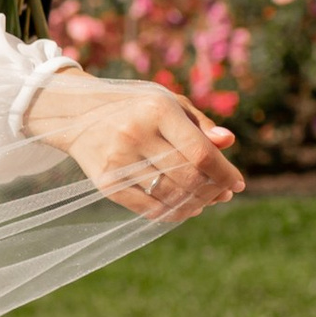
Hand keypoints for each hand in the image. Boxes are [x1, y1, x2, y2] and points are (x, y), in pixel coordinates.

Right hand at [23, 70, 242, 218]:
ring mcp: (117, 160)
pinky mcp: (106, 183)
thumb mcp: (168, 102)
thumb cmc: (134, 107)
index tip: (238, 183)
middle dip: (213, 190)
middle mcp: (135, 134)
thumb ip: (200, 124)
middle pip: (188, 177)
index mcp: (156, 110)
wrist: (77, 113)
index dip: (224, 173)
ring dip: (197, 203)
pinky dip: (173, 213)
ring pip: (171, 196)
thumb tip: (228, 143)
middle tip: (223, 194)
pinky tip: (186, 208)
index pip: (200, 153)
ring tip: (206, 200)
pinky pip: (149, 209)